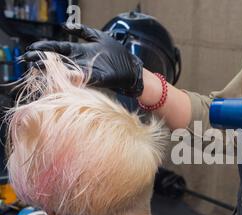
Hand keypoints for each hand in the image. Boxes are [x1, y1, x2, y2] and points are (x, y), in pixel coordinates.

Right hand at [22, 24, 143, 96]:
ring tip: (38, 68)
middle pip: (58, 61)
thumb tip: (64, 26)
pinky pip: (84, 78)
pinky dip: (74, 77)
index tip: (31, 48)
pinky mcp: (98, 78)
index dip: (45, 49)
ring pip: (66, 70)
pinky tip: (62, 74)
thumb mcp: (98, 37)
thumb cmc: (117, 53)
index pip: (58, 49)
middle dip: (42, 60)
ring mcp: (88, 71)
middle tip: (27, 60)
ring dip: (52, 70)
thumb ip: (82, 31)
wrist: (133, 67)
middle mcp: (81, 62)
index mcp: (79, 51)